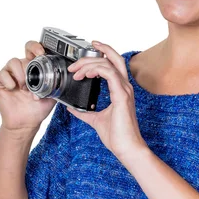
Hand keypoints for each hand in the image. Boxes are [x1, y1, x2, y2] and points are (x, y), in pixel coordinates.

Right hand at [0, 40, 56, 132]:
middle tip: (33, 78)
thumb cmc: (38, 107)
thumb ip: (57, 81)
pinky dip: (8, 80)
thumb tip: (67, 75)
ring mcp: (10, 75)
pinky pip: (1, 74)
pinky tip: (14, 88)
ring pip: (12, 62)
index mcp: (34, 68)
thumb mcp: (53, 93)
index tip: (42, 53)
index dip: (36, 47)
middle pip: (23, 55)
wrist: (27, 123)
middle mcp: (21, 68)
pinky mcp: (0, 83)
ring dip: (20, 74)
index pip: (32, 49)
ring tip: (25, 87)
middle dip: (29, 65)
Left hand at [66, 41, 146, 159]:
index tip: (90, 49)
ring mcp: (124, 90)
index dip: (103, 53)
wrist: (126, 148)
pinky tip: (86, 75)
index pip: (114, 64)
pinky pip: (110, 74)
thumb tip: (72, 108)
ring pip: (108, 64)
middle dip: (97, 52)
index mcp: (120, 89)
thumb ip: (85, 112)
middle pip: (114, 58)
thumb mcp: (95, 120)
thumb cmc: (117, 136)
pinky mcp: (121, 96)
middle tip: (77, 60)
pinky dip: (97, 70)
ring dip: (90, 64)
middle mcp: (124, 87)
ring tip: (77, 72)